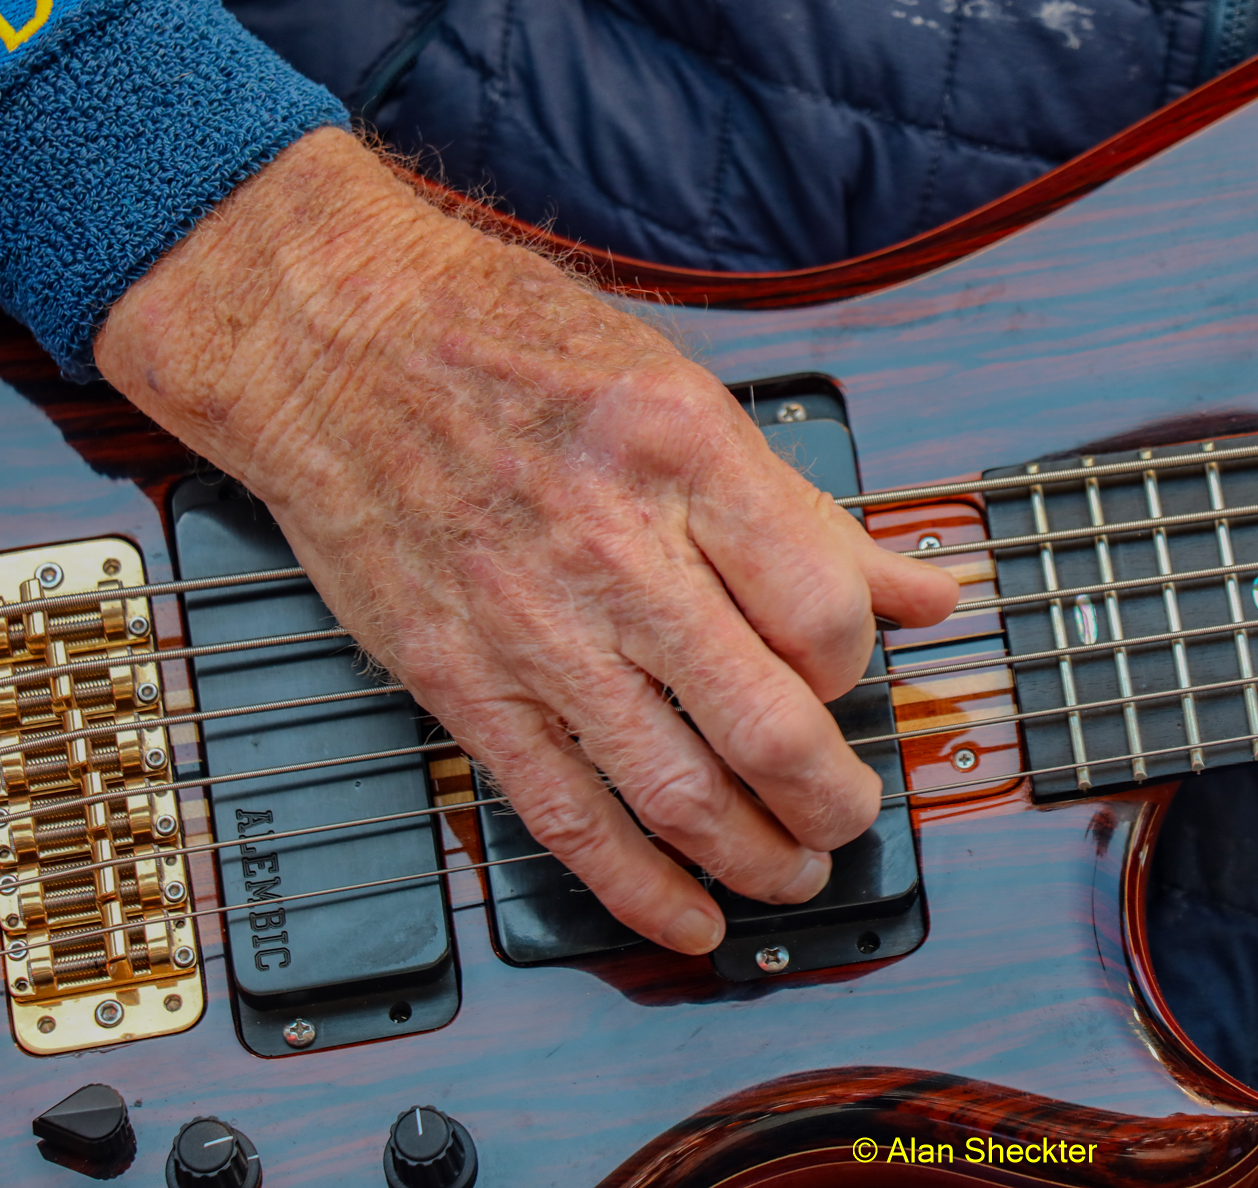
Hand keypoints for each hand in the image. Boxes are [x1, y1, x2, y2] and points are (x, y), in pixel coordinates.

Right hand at [96, 129, 958, 953]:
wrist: (334, 340)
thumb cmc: (514, 347)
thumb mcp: (687, 393)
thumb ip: (809, 512)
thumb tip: (924, 592)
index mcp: (686, 457)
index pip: (821, 612)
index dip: (857, 665)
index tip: (845, 672)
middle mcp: (613, 549)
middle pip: (764, 723)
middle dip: (832, 798)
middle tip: (851, 812)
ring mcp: (530, 627)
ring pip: (673, 791)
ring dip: (756, 856)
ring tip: (796, 873)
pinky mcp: (459, 681)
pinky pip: (562, 815)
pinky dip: (637, 886)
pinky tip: (690, 916)